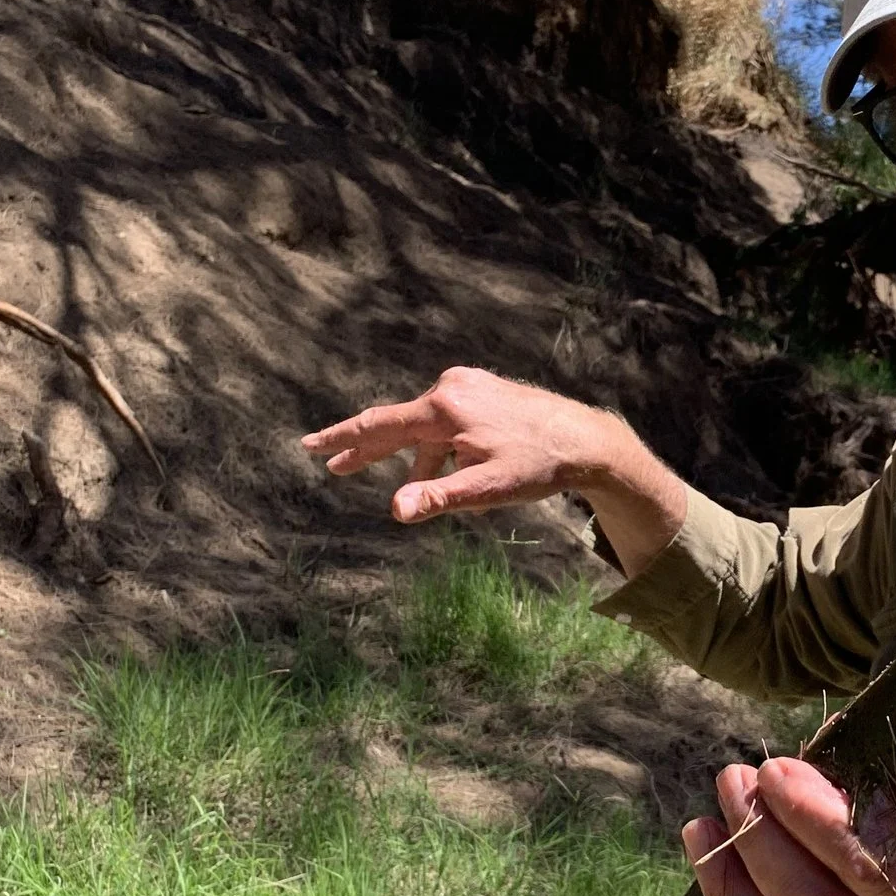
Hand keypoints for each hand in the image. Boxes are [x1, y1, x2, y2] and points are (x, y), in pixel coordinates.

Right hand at [300, 368, 610, 521]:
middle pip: (396, 423)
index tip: (309, 446)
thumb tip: (396, 510)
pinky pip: (447, 422)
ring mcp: (469, 385)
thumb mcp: (486, 490)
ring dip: (417, 459)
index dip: (343, 439)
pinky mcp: (483, 389)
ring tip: (427, 490)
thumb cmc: (538, 466)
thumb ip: (439, 498)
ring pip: (426, 429)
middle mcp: (452, 387)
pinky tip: (457, 469)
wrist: (586, 439)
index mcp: (445, 409)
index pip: (380, 426)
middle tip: (328, 463)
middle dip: (364, 447)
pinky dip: (441, 448)